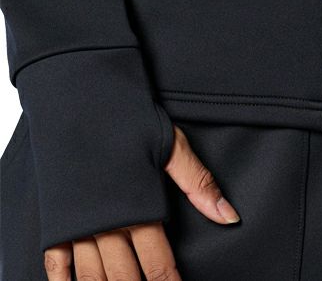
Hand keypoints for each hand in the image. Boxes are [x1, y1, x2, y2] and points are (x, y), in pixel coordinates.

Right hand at [44, 125, 238, 279]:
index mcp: (139, 208)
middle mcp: (106, 223)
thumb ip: (199, 184)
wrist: (80, 95)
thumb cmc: (127, 117)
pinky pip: (56, 261)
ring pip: (91, 277)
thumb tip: (231, 217)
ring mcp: (77, 223)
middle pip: (124, 277)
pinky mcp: (55, 217)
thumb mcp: (171, 146)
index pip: (158, 264)